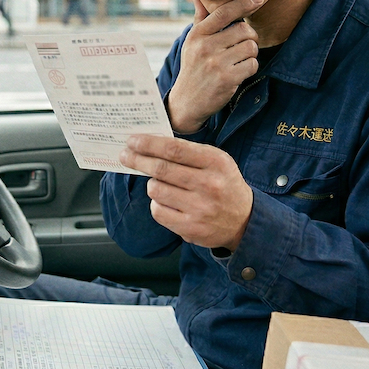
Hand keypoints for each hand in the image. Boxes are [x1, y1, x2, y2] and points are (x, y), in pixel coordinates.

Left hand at [119, 134, 252, 250]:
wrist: (243, 220)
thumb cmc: (223, 184)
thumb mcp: (216, 161)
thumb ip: (187, 152)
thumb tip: (149, 144)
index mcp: (216, 162)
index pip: (174, 149)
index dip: (149, 144)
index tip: (133, 140)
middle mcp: (209, 184)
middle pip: (161, 169)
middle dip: (138, 160)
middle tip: (125, 156)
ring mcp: (200, 208)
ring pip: (156, 189)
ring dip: (151, 183)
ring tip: (158, 183)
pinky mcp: (190, 227)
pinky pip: (158, 210)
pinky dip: (156, 203)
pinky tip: (165, 201)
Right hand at [166, 0, 264, 132]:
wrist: (187, 101)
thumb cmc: (193, 67)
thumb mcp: (192, 43)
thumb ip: (200, 20)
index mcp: (197, 34)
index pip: (223, 12)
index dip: (243, 3)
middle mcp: (205, 47)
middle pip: (243, 30)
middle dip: (250, 37)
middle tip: (243, 45)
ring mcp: (216, 63)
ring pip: (250, 47)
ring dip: (251, 54)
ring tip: (239, 60)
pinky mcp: (227, 78)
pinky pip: (252, 64)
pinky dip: (250, 68)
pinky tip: (239, 72)